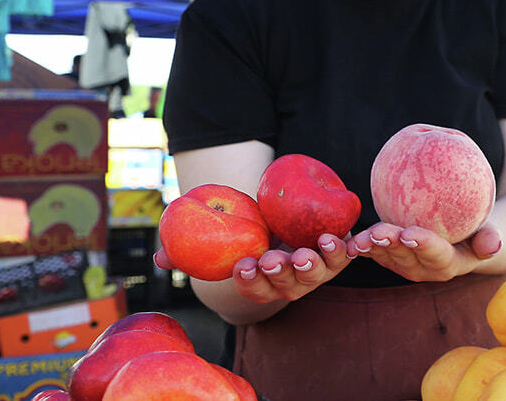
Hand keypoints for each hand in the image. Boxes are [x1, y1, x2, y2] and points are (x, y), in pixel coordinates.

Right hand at [154, 233, 351, 302]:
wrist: (291, 216)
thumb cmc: (251, 232)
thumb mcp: (223, 236)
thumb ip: (190, 249)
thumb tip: (159, 259)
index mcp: (266, 283)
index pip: (256, 289)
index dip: (250, 282)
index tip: (242, 266)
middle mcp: (294, 282)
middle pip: (288, 285)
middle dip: (279, 274)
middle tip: (270, 259)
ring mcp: (319, 270)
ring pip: (319, 274)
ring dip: (313, 265)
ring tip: (305, 253)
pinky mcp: (339, 252)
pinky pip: (346, 252)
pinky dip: (344, 248)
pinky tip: (336, 237)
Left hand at [346, 222, 501, 282]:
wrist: (460, 236)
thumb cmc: (475, 228)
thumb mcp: (487, 231)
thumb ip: (489, 239)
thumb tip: (494, 244)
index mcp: (448, 264)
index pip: (435, 253)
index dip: (422, 244)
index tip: (410, 233)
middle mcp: (422, 269)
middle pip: (404, 256)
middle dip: (390, 244)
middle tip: (377, 233)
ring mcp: (402, 264)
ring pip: (383, 255)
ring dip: (369, 247)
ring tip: (357, 239)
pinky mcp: (386, 256)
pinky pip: (369, 250)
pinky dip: (356, 245)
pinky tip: (342, 239)